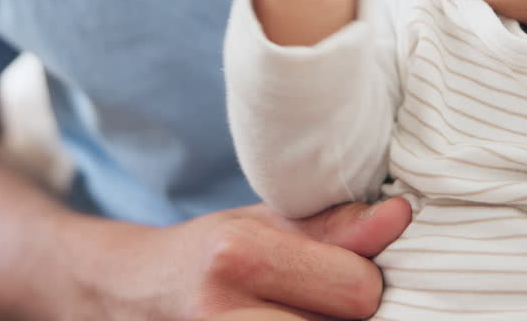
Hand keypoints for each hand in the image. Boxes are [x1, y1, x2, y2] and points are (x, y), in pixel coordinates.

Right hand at [61, 198, 411, 320]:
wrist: (127, 296)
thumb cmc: (206, 256)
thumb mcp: (262, 225)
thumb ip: (333, 227)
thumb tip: (400, 216)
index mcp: (237, 256)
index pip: (357, 291)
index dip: (365, 284)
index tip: (345, 276)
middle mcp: (219, 313)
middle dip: (344, 318)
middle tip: (317, 303)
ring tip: (299, 313)